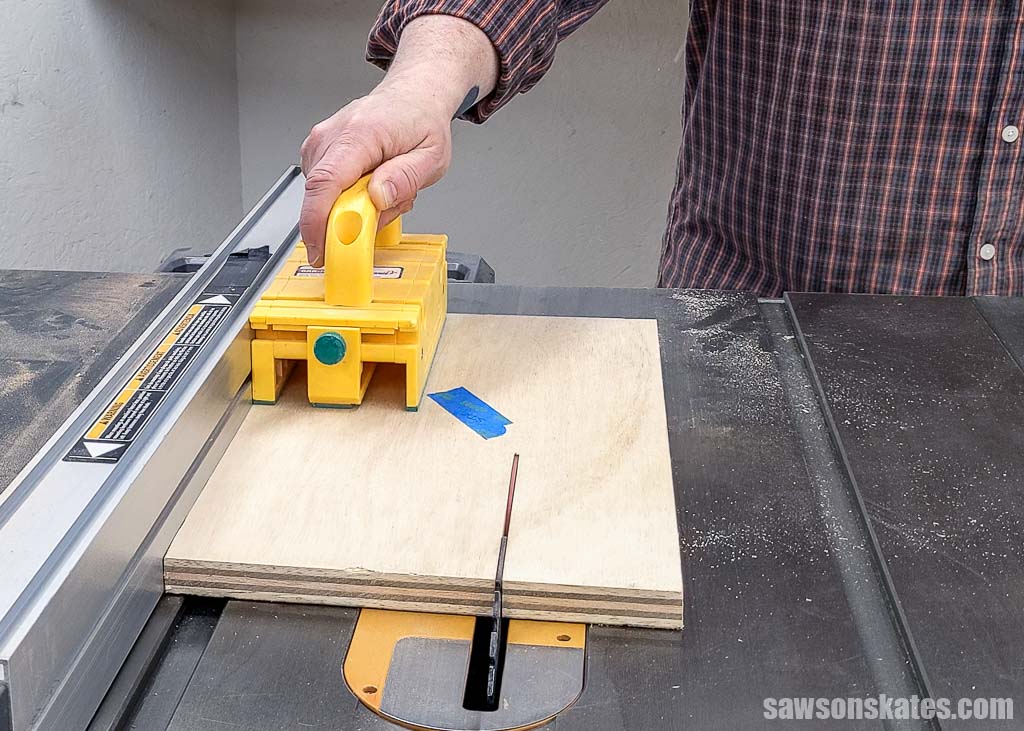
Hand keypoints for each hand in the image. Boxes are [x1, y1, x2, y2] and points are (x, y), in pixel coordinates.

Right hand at [298, 15, 497, 266]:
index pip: (326, 182)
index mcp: (360, 134)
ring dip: (355, 207)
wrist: (413, 96)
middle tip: (390, 205)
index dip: (317, 222)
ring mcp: (320, 142)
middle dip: (351, 218)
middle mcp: (332, 135)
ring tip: (385, 187)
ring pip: (325, 197)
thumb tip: (377, 197)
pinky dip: (348, 197)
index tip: (321, 249)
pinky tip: (371, 183)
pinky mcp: (317, 151)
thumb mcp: (431, 158)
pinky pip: (326, 190)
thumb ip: (405, 178)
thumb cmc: (422, 123)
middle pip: (322, 196)